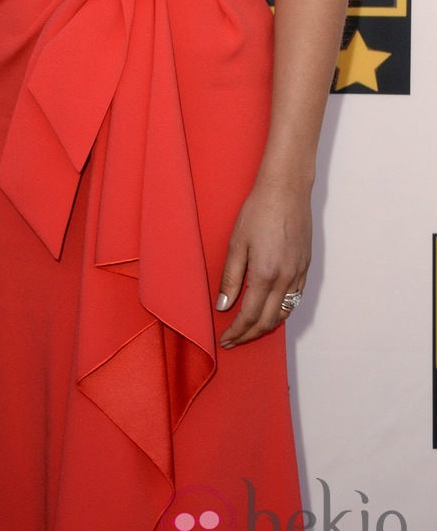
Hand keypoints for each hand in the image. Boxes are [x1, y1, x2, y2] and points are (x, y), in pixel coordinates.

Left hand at [214, 179, 310, 348]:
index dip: (237, 331)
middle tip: (234, 339)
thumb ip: (230, 277)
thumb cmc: (259, 211)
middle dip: (250, 334)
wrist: (286, 190)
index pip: (250, 316)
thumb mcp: (237, 242)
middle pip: (268, 320)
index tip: (225, 339)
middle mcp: (286, 279)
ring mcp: (298, 274)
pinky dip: (282, 311)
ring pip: (284, 313)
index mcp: (265, 274)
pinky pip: (295, 299)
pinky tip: (270, 310)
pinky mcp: (306, 267)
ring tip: (249, 329)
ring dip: (266, 326)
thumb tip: (224, 305)